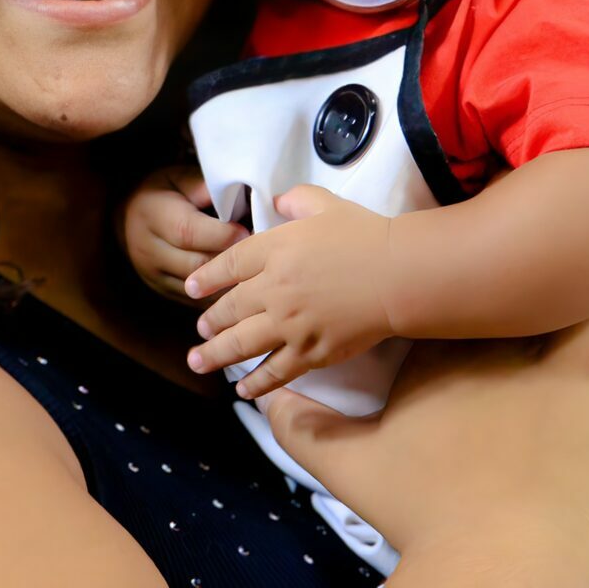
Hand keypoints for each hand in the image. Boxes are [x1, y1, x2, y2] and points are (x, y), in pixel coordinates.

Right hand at [118, 165, 247, 305]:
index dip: (222, 234)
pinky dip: (220, 295)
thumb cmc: (162, 192)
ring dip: (229, 281)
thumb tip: (235, 194)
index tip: (251, 230)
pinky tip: (240, 285)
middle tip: (261, 253)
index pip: (188, 231)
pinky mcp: (162, 291)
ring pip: (199, 288)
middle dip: (231, 259)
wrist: (128, 217)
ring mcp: (153, 275)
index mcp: (152, 214)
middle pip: (196, 263)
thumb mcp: (178, 178)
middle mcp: (147, 249)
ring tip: (255, 270)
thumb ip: (203, 187)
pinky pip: (196, 301)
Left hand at [182, 184, 395, 398]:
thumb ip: (296, 199)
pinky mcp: (310, 352)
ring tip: (199, 361)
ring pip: (241, 345)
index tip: (190, 288)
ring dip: (216, 355)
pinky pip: (275, 372)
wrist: (398, 275)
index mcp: (273, 250)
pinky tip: (243, 390)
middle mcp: (273, 289)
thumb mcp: (325, 204)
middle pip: (229, 309)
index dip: (206, 278)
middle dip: (209, 321)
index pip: (228, 266)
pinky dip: (256, 383)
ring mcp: (289, 325)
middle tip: (199, 330)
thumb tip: (278, 202)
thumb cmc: (365, 236)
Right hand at [261, 263, 588, 572]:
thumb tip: (261, 407)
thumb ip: (305, 429)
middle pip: (575, 271)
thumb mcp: (350, 467)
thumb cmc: (427, 511)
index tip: (530, 249)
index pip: (490, 279)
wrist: (497, 557)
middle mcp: (531, 338)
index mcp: (468, 342)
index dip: (515, 259)